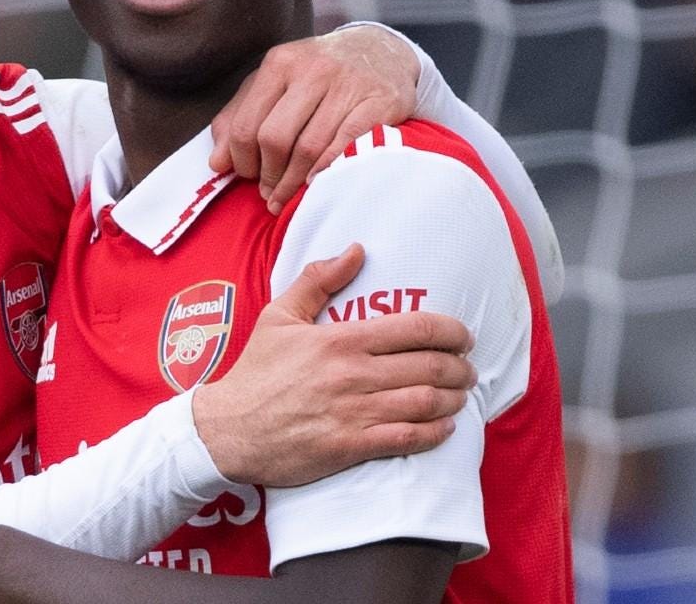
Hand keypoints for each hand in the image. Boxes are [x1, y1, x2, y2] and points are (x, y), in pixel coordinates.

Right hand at [192, 243, 473, 485]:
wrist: (228, 429)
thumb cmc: (256, 372)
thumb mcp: (279, 315)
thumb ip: (319, 280)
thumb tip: (356, 250)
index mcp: (340, 339)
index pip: (416, 328)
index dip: (452, 330)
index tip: (463, 335)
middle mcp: (353, 374)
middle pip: (430, 366)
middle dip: (460, 366)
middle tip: (467, 368)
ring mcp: (354, 412)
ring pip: (426, 402)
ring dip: (454, 399)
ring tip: (460, 396)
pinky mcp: (351, 446)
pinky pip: (408, 439)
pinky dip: (435, 433)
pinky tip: (444, 427)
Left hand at [207, 25, 419, 211]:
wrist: (381, 52)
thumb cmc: (317, 75)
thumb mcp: (273, 84)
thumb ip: (239, 117)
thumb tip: (216, 163)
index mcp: (280, 63)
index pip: (247, 124)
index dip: (242, 160)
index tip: (247, 176)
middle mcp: (312, 70)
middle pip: (275, 138)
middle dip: (268, 174)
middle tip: (268, 193)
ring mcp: (347, 85)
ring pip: (310, 147)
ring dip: (293, 183)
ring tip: (285, 198)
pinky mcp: (378, 102)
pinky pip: (345, 146)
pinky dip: (326, 171)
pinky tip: (315, 185)